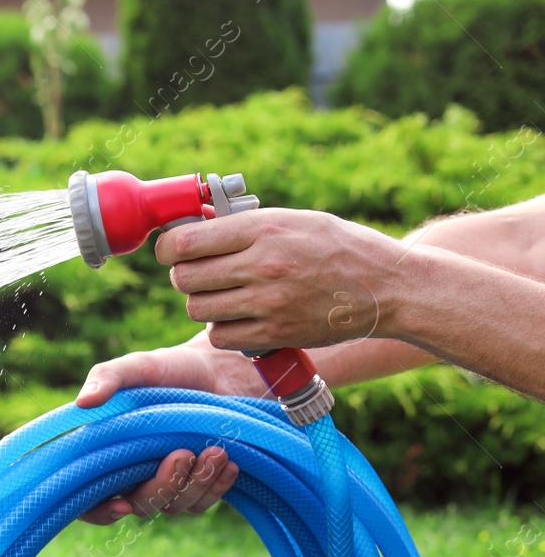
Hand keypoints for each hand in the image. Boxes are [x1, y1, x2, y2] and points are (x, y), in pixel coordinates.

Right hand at [74, 331, 259, 524]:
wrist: (218, 371)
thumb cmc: (169, 369)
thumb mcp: (137, 367)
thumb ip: (108, 378)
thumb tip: (83, 402)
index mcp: (109, 452)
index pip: (90, 498)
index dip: (99, 511)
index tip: (121, 507)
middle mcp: (134, 474)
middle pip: (140, 505)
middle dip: (163, 486)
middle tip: (184, 452)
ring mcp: (167, 483)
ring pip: (175, 506)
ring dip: (196, 483)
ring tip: (217, 449)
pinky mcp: (198, 485)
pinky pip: (202, 503)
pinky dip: (217, 486)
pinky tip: (229, 463)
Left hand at [156, 208, 404, 352]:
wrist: (389, 286)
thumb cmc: (338, 247)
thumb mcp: (293, 220)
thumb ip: (242, 226)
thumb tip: (190, 228)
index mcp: (264, 228)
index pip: (186, 242)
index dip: (168, 248)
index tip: (172, 251)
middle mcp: (263, 265)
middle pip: (184, 278)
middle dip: (185, 276)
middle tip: (203, 274)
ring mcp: (269, 303)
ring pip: (197, 309)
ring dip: (204, 303)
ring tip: (226, 295)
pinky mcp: (276, 333)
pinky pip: (220, 336)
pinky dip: (223, 329)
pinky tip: (242, 317)